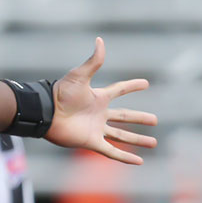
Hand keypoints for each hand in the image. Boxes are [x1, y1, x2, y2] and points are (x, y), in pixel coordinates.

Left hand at [44, 37, 157, 164]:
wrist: (46, 113)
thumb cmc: (60, 93)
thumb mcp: (79, 76)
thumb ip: (93, 61)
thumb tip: (100, 40)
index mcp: (98, 97)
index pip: (119, 90)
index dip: (131, 86)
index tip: (146, 83)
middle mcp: (98, 113)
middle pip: (124, 116)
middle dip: (139, 118)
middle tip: (155, 120)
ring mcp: (96, 129)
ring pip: (121, 135)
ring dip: (137, 140)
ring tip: (154, 142)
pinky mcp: (91, 142)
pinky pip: (111, 151)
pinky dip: (125, 157)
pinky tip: (139, 162)